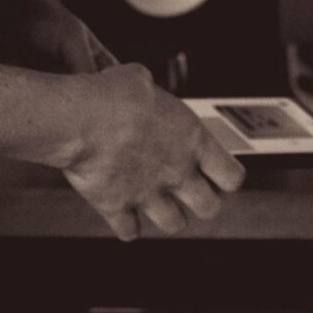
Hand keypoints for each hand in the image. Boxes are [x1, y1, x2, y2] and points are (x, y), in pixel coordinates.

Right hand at [61, 62, 245, 240]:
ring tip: (160, 205)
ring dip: (169, 216)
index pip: (231, 175)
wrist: (81, 119)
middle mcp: (176, 172)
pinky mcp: (117, 207)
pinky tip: (125, 214)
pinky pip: (130, 231)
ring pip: (175, 224)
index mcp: (192, 140)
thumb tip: (141, 89)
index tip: (219, 174)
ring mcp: (148, 194)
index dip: (228, 177)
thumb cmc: (114, 95)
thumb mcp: (143, 81)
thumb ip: (152, 98)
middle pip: (209, 208)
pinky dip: (128, 226)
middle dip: (203, 202)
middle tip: (192, 193)